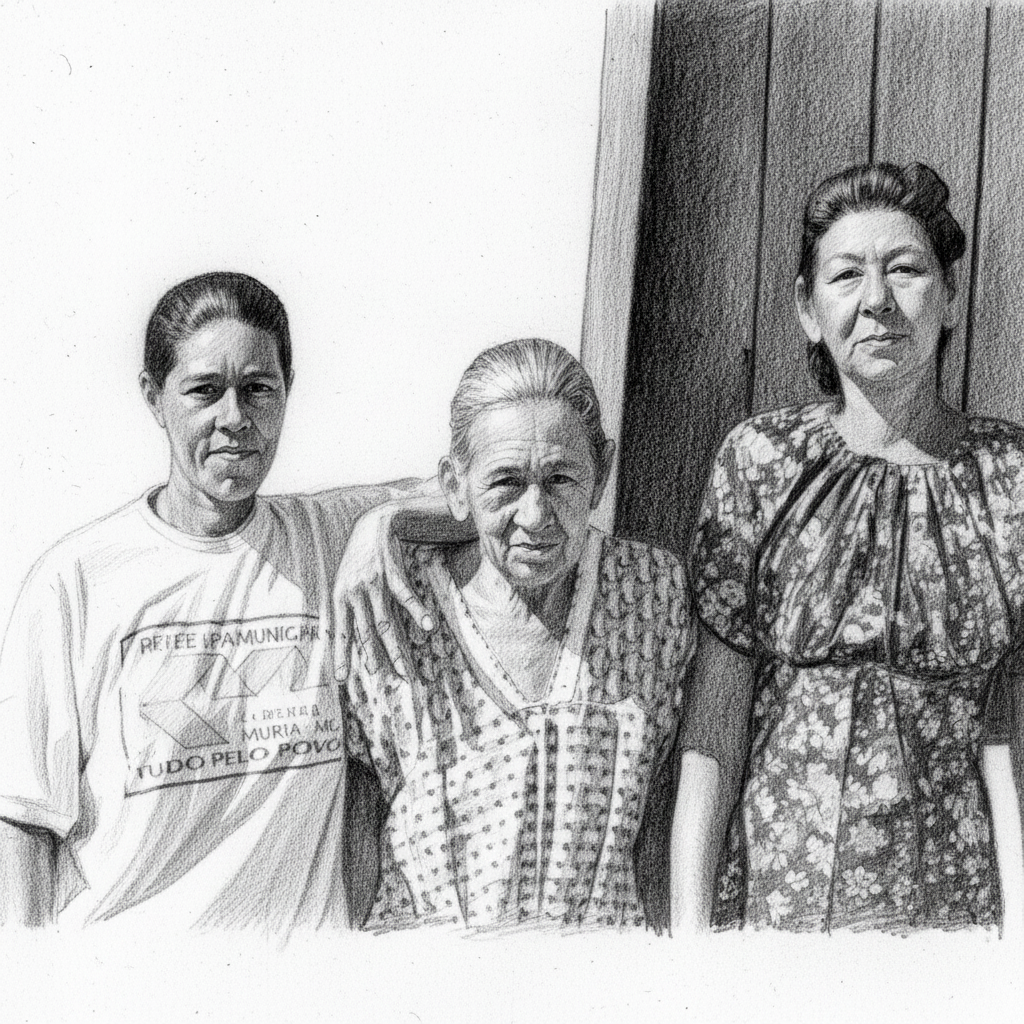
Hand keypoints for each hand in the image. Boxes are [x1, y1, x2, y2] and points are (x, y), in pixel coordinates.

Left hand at [333, 506, 434, 680]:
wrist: (373, 525)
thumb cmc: (358, 559)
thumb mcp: (344, 581)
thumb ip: (345, 607)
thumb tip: (344, 635)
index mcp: (339, 597)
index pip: (340, 633)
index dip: (341, 656)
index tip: (341, 679)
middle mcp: (354, 593)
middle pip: (365, 632)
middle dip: (374, 658)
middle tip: (382, 680)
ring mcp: (373, 584)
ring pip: (385, 621)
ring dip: (395, 647)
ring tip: (405, 669)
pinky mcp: (391, 573)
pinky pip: (405, 596)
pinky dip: (418, 612)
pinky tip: (429, 626)